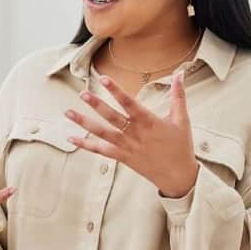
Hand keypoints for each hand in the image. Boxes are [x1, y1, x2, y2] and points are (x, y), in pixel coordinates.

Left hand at [65, 73, 198, 198]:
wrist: (178, 176)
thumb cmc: (181, 146)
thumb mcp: (182, 119)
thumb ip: (178, 95)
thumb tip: (179, 73)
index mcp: (149, 122)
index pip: (129, 103)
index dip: (116, 90)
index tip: (104, 78)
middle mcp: (135, 134)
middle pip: (112, 117)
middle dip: (96, 105)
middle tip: (82, 93)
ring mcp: (127, 146)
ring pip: (102, 133)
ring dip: (84, 123)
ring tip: (68, 113)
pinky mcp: (123, 157)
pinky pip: (101, 150)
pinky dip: (86, 144)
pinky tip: (72, 138)